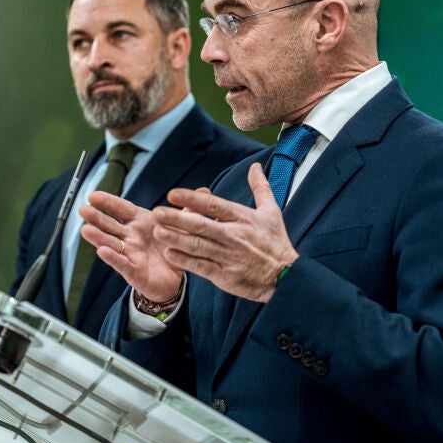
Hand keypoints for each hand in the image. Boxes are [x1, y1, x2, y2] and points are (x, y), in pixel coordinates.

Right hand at [79, 191, 183, 301]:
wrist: (175, 279)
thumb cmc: (172, 249)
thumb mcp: (181, 228)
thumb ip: (188, 210)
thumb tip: (205, 191)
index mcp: (140, 222)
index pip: (121, 209)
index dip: (108, 202)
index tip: (94, 195)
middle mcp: (131, 237)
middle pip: (110, 225)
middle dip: (96, 217)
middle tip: (83, 209)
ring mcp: (130, 253)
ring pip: (110, 243)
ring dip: (97, 237)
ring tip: (85, 230)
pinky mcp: (133, 271)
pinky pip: (121, 263)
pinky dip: (112, 257)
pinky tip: (102, 251)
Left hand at [152, 163, 297, 302]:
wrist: (285, 276)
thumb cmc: (276, 242)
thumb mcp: (272, 212)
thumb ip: (260, 188)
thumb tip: (255, 166)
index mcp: (242, 218)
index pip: (214, 206)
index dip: (192, 199)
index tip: (173, 194)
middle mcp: (234, 236)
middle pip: (201, 225)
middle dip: (177, 219)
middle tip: (157, 212)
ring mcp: (228, 256)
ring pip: (198, 246)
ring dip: (176, 238)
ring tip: (158, 232)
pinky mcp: (225, 275)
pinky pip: (202, 266)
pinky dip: (186, 261)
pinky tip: (170, 254)